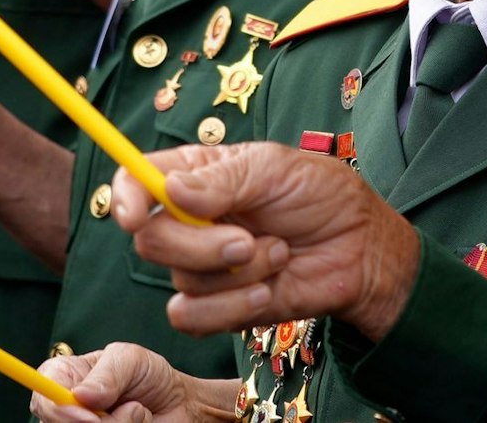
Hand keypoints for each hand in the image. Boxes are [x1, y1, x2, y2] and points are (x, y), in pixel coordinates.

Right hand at [31, 344, 237, 422]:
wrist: (178, 405)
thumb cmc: (148, 375)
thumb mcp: (130, 359)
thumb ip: (108, 373)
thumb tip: (81, 396)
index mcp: (64, 380)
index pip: (43, 397)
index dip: (60, 410)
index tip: (88, 416)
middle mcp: (67, 411)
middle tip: (132, 410)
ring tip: (138, 414)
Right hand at [110, 143, 420, 340]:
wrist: (360, 249)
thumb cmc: (322, 195)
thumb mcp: (275, 168)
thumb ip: (222, 180)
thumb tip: (168, 189)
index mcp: (197, 176)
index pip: (136, 180)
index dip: (125, 196)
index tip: (135, 215)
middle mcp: (191, 221)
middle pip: (151, 240)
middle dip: (199, 246)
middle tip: (246, 239)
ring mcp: (204, 265)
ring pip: (179, 281)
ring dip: (236, 275)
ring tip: (277, 254)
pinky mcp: (219, 306)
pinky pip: (193, 319)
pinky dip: (232, 308)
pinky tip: (267, 290)